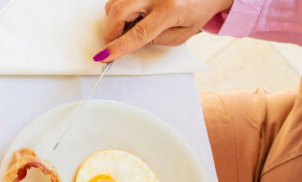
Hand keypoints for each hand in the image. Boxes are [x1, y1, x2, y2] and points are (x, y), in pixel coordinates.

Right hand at [97, 0, 233, 61]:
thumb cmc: (197, 9)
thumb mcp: (180, 35)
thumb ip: (154, 41)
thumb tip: (129, 43)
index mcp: (170, 9)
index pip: (138, 33)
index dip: (118, 46)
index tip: (104, 55)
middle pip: (119, 12)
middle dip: (110, 31)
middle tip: (114, 41)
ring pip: (115, 3)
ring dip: (116, 19)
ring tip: (132, 23)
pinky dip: (121, 8)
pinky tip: (135, 12)